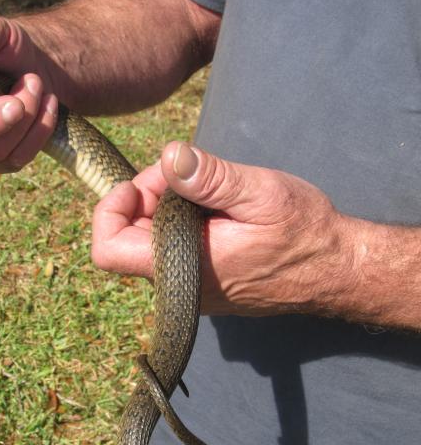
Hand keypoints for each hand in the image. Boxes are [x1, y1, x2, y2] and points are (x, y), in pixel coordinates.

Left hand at [91, 141, 354, 315]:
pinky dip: (180, 220)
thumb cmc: (304, 234)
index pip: (107, 251)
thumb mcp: (260, 194)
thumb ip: (210, 178)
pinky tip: (212, 208)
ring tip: (206, 189)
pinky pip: (170, 247)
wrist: (337, 271)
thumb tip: (168, 156)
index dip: (111, 210)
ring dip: (165, 206)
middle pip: (126, 237)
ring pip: (148, 240)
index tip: (143, 182)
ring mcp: (187, 287)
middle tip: (187, 174)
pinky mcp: (200, 282)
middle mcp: (176, 286)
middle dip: (146, 197)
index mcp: (181, 269)